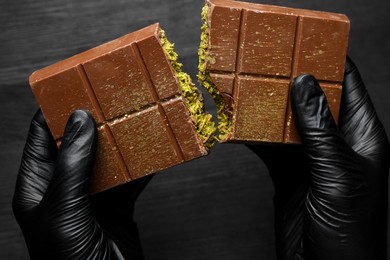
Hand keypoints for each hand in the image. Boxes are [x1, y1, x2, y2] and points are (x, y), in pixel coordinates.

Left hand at [13, 110, 151, 259]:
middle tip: (113, 99)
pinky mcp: (117, 206)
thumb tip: (80, 120)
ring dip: (122, 141)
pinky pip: (129, 179)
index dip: (56, 111)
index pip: (43, 138)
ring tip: (135, 120)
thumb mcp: (64, 210)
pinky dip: (141, 165)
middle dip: (96, 122)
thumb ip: (72, 165)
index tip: (76, 87)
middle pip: (79, 144)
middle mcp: (64, 188)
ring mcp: (92, 196)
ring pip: (107, 159)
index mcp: (38, 187)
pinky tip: (150, 151)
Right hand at [250, 57, 389, 259]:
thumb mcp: (336, 173)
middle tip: (266, 63)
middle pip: (312, 100)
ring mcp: (310, 159)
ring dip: (268, 108)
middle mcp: (335, 144)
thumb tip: (304, 84)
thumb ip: (319, 129)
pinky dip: (255, 135)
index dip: (327, 63)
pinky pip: (270, 146)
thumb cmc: (348, 232)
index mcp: (360, 138)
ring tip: (248, 90)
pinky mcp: (288, 174)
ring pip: (287, 122)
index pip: (346, 87)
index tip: (303, 44)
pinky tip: (242, 126)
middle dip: (290, 81)